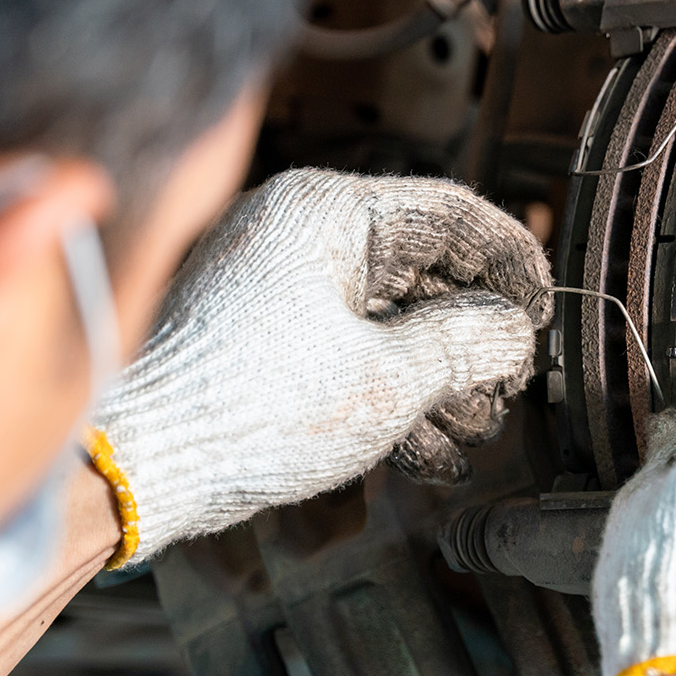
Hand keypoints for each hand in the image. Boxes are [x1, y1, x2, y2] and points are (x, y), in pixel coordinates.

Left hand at [91, 169, 549, 563]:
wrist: (131, 464)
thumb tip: (515, 331)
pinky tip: (421, 446)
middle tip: (504, 390)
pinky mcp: (257, 332)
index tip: (544, 312)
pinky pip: (348, 344)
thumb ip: (471, 342)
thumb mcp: (390, 377)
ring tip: (464, 432)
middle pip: (424, 273)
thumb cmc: (241, 407)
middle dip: (474, 343)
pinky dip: (391, 390)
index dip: (514, 267)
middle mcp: (297, 232)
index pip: (455, 216)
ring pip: (390, 317)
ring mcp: (273, 282)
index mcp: (327, 212)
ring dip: (439, 379)